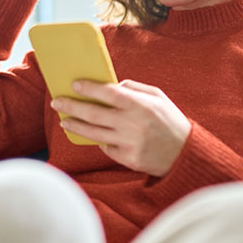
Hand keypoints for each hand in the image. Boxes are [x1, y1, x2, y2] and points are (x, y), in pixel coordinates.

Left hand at [51, 80, 191, 176]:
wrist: (185, 153)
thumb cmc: (171, 120)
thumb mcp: (159, 97)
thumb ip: (135, 88)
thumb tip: (113, 85)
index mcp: (140, 105)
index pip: (108, 93)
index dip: (89, 88)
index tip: (74, 84)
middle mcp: (132, 124)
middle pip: (93, 114)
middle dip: (72, 106)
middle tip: (57, 102)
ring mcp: (128, 143)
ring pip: (93, 133)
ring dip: (75, 126)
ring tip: (64, 121)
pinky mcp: (127, 159)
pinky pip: (106, 148)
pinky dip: (99, 140)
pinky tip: (93, 135)